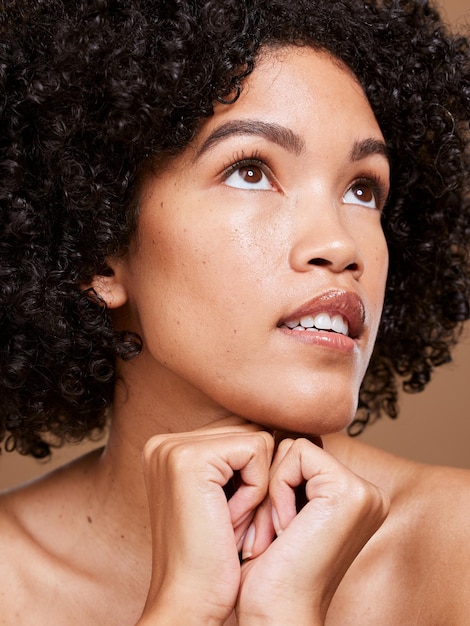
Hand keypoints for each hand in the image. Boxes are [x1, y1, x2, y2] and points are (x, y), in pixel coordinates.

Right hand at [138, 419, 273, 624]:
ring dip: (257, 482)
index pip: (237, 432)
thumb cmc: (212, 557)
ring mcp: (173, 448)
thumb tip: (272, 425)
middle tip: (230, 519)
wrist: (189, 602)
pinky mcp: (190, 459)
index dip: (250, 474)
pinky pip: (256, 450)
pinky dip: (257, 488)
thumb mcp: (219, 496)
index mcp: (167, 449)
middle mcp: (164, 442)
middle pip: (247, 430)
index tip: (228, 515)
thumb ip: (231, 456)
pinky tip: (232, 518)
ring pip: (255, 438)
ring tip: (230, 518)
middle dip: (255, 475)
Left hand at [237, 437, 389, 624]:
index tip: (274, 529)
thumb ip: (297, 473)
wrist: (277, 611)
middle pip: (298, 448)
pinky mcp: (349, 492)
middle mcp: (368, 493)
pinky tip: (284, 528)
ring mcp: (364, 492)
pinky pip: (296, 454)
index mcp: (358, 498)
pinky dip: (277, 488)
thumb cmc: (272, 569)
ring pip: (294, 448)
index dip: (276, 483)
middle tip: (272, 532)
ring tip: (277, 532)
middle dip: (272, 485)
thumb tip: (282, 432)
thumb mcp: (288, 510)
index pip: (304, 454)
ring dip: (272, 490)